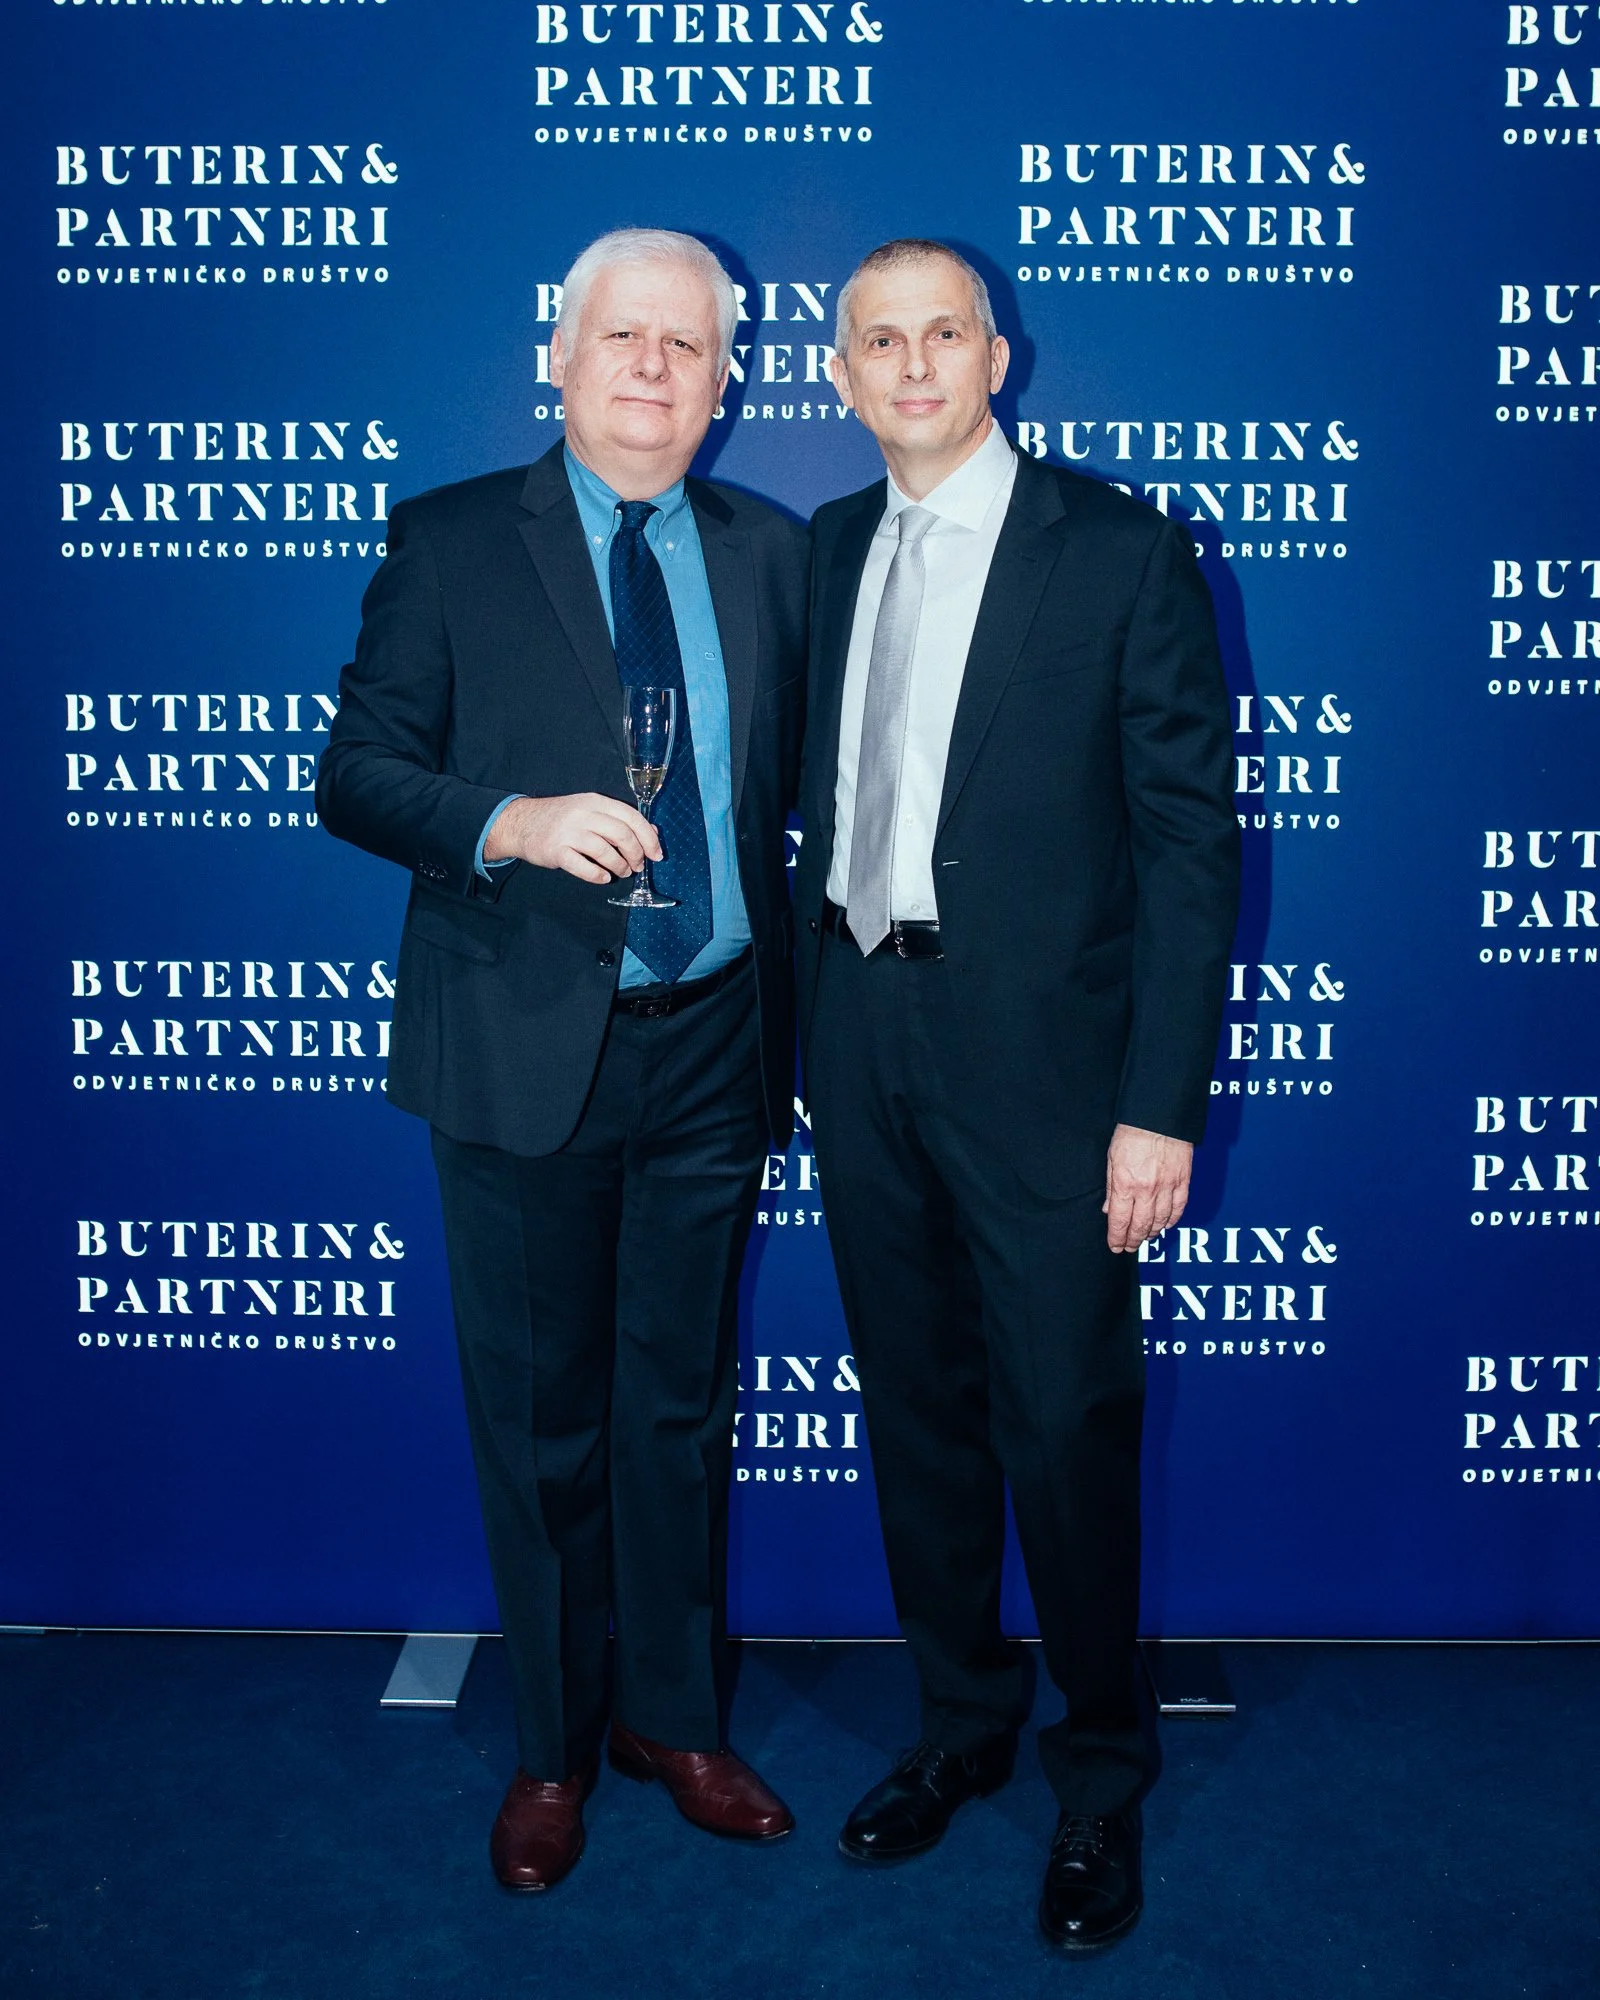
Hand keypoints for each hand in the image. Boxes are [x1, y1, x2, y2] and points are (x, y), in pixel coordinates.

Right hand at [485, 793, 661, 884]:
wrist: (521, 823)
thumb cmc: (561, 818)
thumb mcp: (590, 810)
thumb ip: (619, 819)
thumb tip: (652, 832)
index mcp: (596, 801)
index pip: (632, 817)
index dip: (649, 838)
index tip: (657, 854)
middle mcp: (584, 814)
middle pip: (622, 834)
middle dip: (637, 854)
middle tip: (638, 866)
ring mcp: (569, 832)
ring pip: (606, 851)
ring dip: (620, 866)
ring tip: (622, 872)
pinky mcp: (556, 851)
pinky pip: (584, 867)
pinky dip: (598, 875)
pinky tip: (603, 877)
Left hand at [1103, 1124, 1191, 1253]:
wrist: (1159, 1116)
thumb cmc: (1132, 1133)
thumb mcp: (1111, 1159)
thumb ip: (1112, 1187)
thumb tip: (1109, 1210)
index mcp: (1126, 1184)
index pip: (1120, 1221)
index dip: (1117, 1238)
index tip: (1115, 1246)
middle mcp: (1147, 1190)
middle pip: (1140, 1226)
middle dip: (1133, 1240)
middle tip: (1129, 1248)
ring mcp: (1167, 1187)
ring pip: (1160, 1221)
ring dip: (1151, 1233)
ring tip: (1144, 1237)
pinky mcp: (1183, 1181)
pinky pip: (1178, 1209)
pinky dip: (1171, 1220)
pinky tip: (1165, 1225)